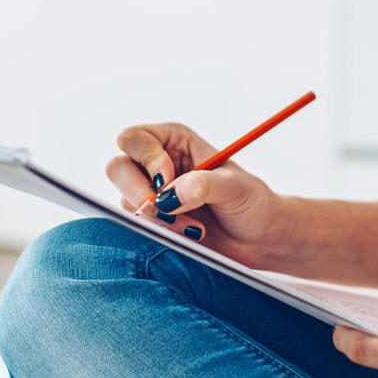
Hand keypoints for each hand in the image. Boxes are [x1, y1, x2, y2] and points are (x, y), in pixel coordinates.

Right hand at [106, 121, 289, 264]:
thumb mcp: (235, 188)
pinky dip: (160, 232)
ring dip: (157, 218)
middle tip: (167, 210)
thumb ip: (204, 185)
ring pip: (125, 200)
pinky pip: (137, 225)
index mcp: (175, 141)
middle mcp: (157, 163)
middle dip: (140, 192)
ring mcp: (151, 193)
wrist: (259, 239)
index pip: (134, 138)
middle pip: (117, 167)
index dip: (146, 158)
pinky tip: (188, 234)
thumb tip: (169, 194)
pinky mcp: (152, 221)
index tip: (168, 179)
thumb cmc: (252, 203)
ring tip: (193, 226)